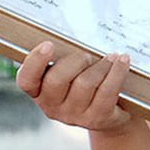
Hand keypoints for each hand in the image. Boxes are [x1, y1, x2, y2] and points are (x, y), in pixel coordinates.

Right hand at [16, 41, 136, 135]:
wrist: (112, 112)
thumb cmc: (85, 81)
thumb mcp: (70, 71)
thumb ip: (64, 57)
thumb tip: (74, 31)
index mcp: (39, 91)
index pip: (26, 80)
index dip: (35, 62)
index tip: (48, 44)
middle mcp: (52, 107)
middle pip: (57, 80)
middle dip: (76, 60)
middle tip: (88, 55)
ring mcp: (74, 116)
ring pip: (85, 83)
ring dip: (101, 65)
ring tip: (111, 57)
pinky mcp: (97, 118)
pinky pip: (107, 91)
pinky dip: (116, 72)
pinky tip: (122, 61)